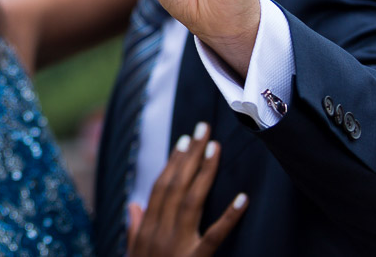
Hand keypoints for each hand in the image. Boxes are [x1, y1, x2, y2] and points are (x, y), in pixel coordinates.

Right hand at [128, 123, 247, 256]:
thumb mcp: (132, 253)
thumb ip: (134, 228)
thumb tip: (135, 205)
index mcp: (146, 228)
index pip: (161, 186)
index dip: (173, 162)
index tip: (184, 140)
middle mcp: (160, 231)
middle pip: (176, 186)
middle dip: (190, 156)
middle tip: (203, 130)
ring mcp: (178, 245)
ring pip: (192, 201)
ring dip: (204, 173)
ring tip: (215, 148)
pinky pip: (215, 236)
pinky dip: (229, 216)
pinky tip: (242, 198)